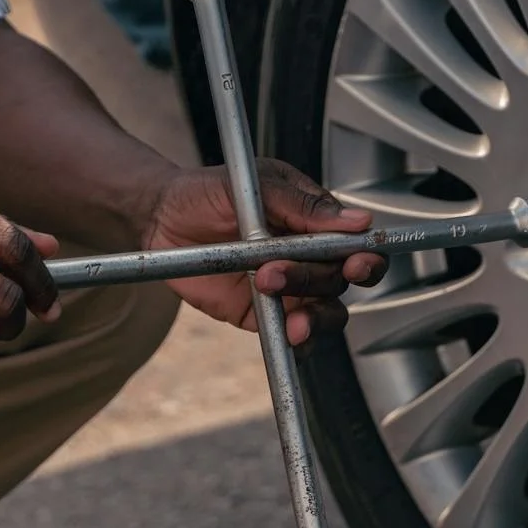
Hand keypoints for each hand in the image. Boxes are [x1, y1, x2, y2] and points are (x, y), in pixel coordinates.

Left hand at [138, 161, 387, 344]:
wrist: (162, 218)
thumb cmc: (208, 191)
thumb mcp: (257, 186)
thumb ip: (304, 205)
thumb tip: (358, 220)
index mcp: (315, 222)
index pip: (358, 244)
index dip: (365, 257)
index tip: (356, 262)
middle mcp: (308, 257)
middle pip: (339, 281)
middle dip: (314, 279)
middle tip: (275, 271)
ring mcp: (288, 289)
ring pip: (324, 313)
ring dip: (312, 315)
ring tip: (277, 300)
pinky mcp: (263, 314)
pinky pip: (292, 335)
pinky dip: (298, 342)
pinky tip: (289, 334)